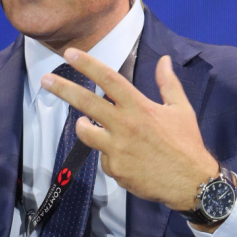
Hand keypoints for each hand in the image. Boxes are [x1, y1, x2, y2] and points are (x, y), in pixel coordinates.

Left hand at [42, 49, 217, 211]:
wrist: (190, 182)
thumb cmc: (186, 144)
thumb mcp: (181, 109)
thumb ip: (168, 84)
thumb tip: (164, 60)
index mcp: (140, 107)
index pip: (109, 79)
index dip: (88, 64)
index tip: (70, 54)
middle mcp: (125, 125)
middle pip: (86, 102)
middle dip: (63, 89)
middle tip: (45, 80)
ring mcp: (117, 149)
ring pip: (85, 132)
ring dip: (83, 126)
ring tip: (87, 125)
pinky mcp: (115, 170)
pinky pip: (104, 159)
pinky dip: (111, 156)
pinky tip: (128, 160)